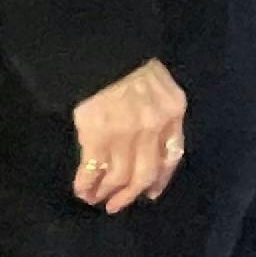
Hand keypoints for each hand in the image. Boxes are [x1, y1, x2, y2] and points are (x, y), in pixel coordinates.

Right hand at [71, 59, 187, 213]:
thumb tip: (152, 141)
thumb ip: (161, 112)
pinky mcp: (97, 137)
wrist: (104, 51)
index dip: (161, 178)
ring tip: (97, 199)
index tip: (150, 192)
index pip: (172, 155)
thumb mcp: (160, 84)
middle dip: (131, 194)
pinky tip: (82, 191)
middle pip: (146, 172)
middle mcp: (154, 128)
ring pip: (121, 177)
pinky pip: (94, 170)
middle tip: (118, 205)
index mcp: (173, 112)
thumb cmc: (130, 62)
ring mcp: (126, 135)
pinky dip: (87, 184)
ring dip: (108, 192)